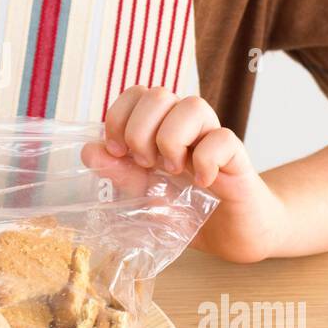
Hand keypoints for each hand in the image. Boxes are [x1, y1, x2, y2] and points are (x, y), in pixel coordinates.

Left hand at [80, 86, 286, 263]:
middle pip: (159, 94)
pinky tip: (201, 182)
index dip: (119, 117)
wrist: (226, 233)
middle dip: (141, 131)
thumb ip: (118, 172)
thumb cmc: (185, 206)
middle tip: (146, 164)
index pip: (136, 93)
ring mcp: (212, 136)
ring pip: (193, 106)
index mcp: (159, 125)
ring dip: (172, 140)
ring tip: (173, 170)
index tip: (118, 152)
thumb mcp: (142, 192)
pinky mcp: (237, 156)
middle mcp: (185, 124)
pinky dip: (205, 161)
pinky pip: (222, 138)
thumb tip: (89, 150)